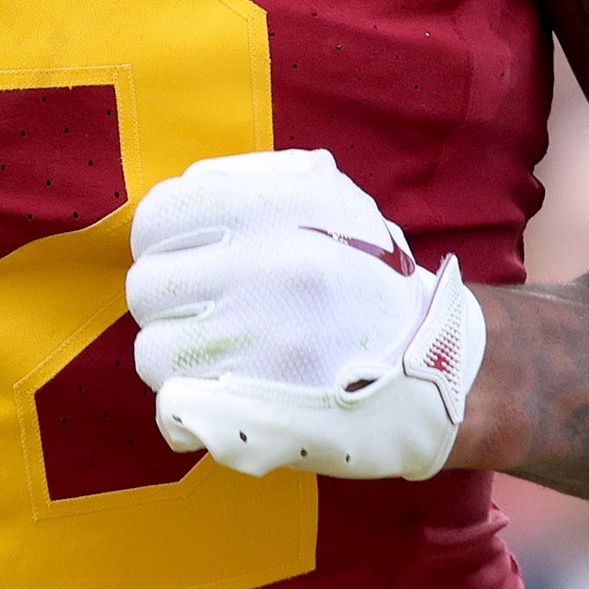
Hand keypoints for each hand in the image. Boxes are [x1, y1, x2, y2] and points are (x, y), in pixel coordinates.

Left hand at [124, 149, 482, 481]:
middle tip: (212, 315)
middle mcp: (269, 266)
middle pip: (149, 285)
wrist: (439, 365)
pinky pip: (172, 400)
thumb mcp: (331, 198)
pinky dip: (187, 401)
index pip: (160, 216)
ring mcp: (262, 339)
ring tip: (225, 356)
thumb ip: (254, 183)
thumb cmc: (370, 281)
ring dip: (178, 355)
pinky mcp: (258, 405)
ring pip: (154, 348)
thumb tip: (183, 193)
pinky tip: (228, 391)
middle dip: (171, 303)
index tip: (189, 262)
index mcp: (280, 207)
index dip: (165, 244)